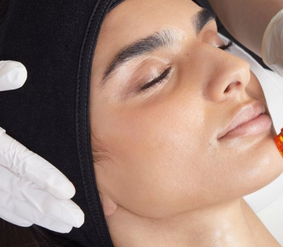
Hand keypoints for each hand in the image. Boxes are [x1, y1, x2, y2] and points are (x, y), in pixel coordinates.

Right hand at [0, 60, 83, 232]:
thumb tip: (19, 71)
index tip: (67, 191)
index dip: (43, 177)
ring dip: (36, 214)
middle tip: (76, 219)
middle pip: (17, 190)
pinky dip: (11, 212)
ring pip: (7, 201)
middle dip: (48, 207)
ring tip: (64, 224)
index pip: (18, 161)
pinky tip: (29, 220)